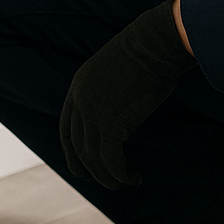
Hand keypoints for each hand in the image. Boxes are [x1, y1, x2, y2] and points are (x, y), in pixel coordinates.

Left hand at [60, 0, 197, 189]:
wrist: (157, 42)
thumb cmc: (148, 53)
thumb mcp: (118, 72)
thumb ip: (110, 92)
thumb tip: (121, 114)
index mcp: (78, 86)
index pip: (66, 130)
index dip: (74, 153)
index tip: (87, 167)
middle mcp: (80, 100)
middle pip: (76, 147)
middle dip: (90, 170)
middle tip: (109, 181)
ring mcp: (93, 111)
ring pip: (92, 158)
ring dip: (108, 176)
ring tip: (125, 182)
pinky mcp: (111, 122)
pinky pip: (110, 159)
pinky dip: (120, 174)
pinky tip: (134, 177)